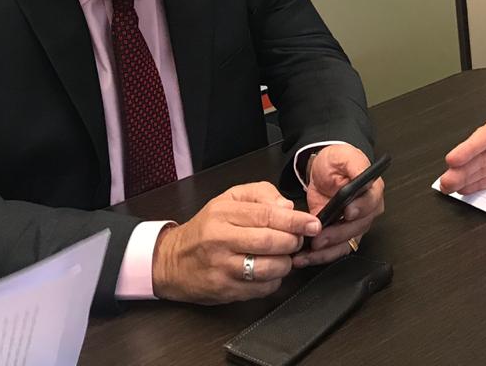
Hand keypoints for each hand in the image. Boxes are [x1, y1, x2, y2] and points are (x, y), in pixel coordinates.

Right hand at [152, 181, 318, 303]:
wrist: (171, 261)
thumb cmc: (206, 228)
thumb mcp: (228, 199)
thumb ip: (260, 194)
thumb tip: (287, 206)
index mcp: (223, 214)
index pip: (267, 215)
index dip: (295, 220)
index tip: (313, 223)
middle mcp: (220, 240)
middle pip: (270, 242)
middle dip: (293, 242)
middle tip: (299, 240)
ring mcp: (222, 268)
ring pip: (268, 268)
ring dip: (286, 263)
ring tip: (284, 256)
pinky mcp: (224, 291)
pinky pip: (261, 289)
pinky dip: (274, 281)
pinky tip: (270, 271)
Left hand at [293, 144, 385, 267]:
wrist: (323, 171)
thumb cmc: (336, 162)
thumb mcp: (344, 156)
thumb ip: (356, 165)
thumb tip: (364, 177)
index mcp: (372, 190)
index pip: (372, 202)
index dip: (361, 209)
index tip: (347, 213)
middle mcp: (367, 211)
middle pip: (358, 227)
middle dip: (337, 234)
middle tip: (319, 238)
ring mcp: (354, 225)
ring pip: (346, 243)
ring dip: (327, 251)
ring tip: (308, 253)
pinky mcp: (340, 235)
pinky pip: (335, 250)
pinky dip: (321, 256)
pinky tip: (306, 257)